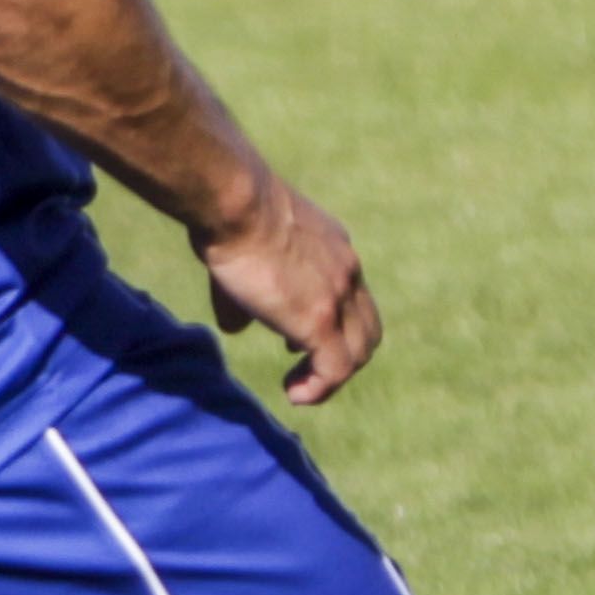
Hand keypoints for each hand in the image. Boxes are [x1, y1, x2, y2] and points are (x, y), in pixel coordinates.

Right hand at [197, 172, 379, 406]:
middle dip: (341, 356)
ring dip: (330, 378)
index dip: (332, 326)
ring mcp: (338, 296)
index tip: (295, 344)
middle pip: (366, 329)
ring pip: (359, 353)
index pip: (352, 297)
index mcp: (334, 247)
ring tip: (298, 388)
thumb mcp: (243, 251)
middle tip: (306, 370)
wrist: (235, 201)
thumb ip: (244, 293)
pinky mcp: (320, 321)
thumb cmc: (228, 214)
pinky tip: (294, 393)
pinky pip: (336, 370)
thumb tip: (235, 326)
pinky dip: (319, 389)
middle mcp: (347, 270)